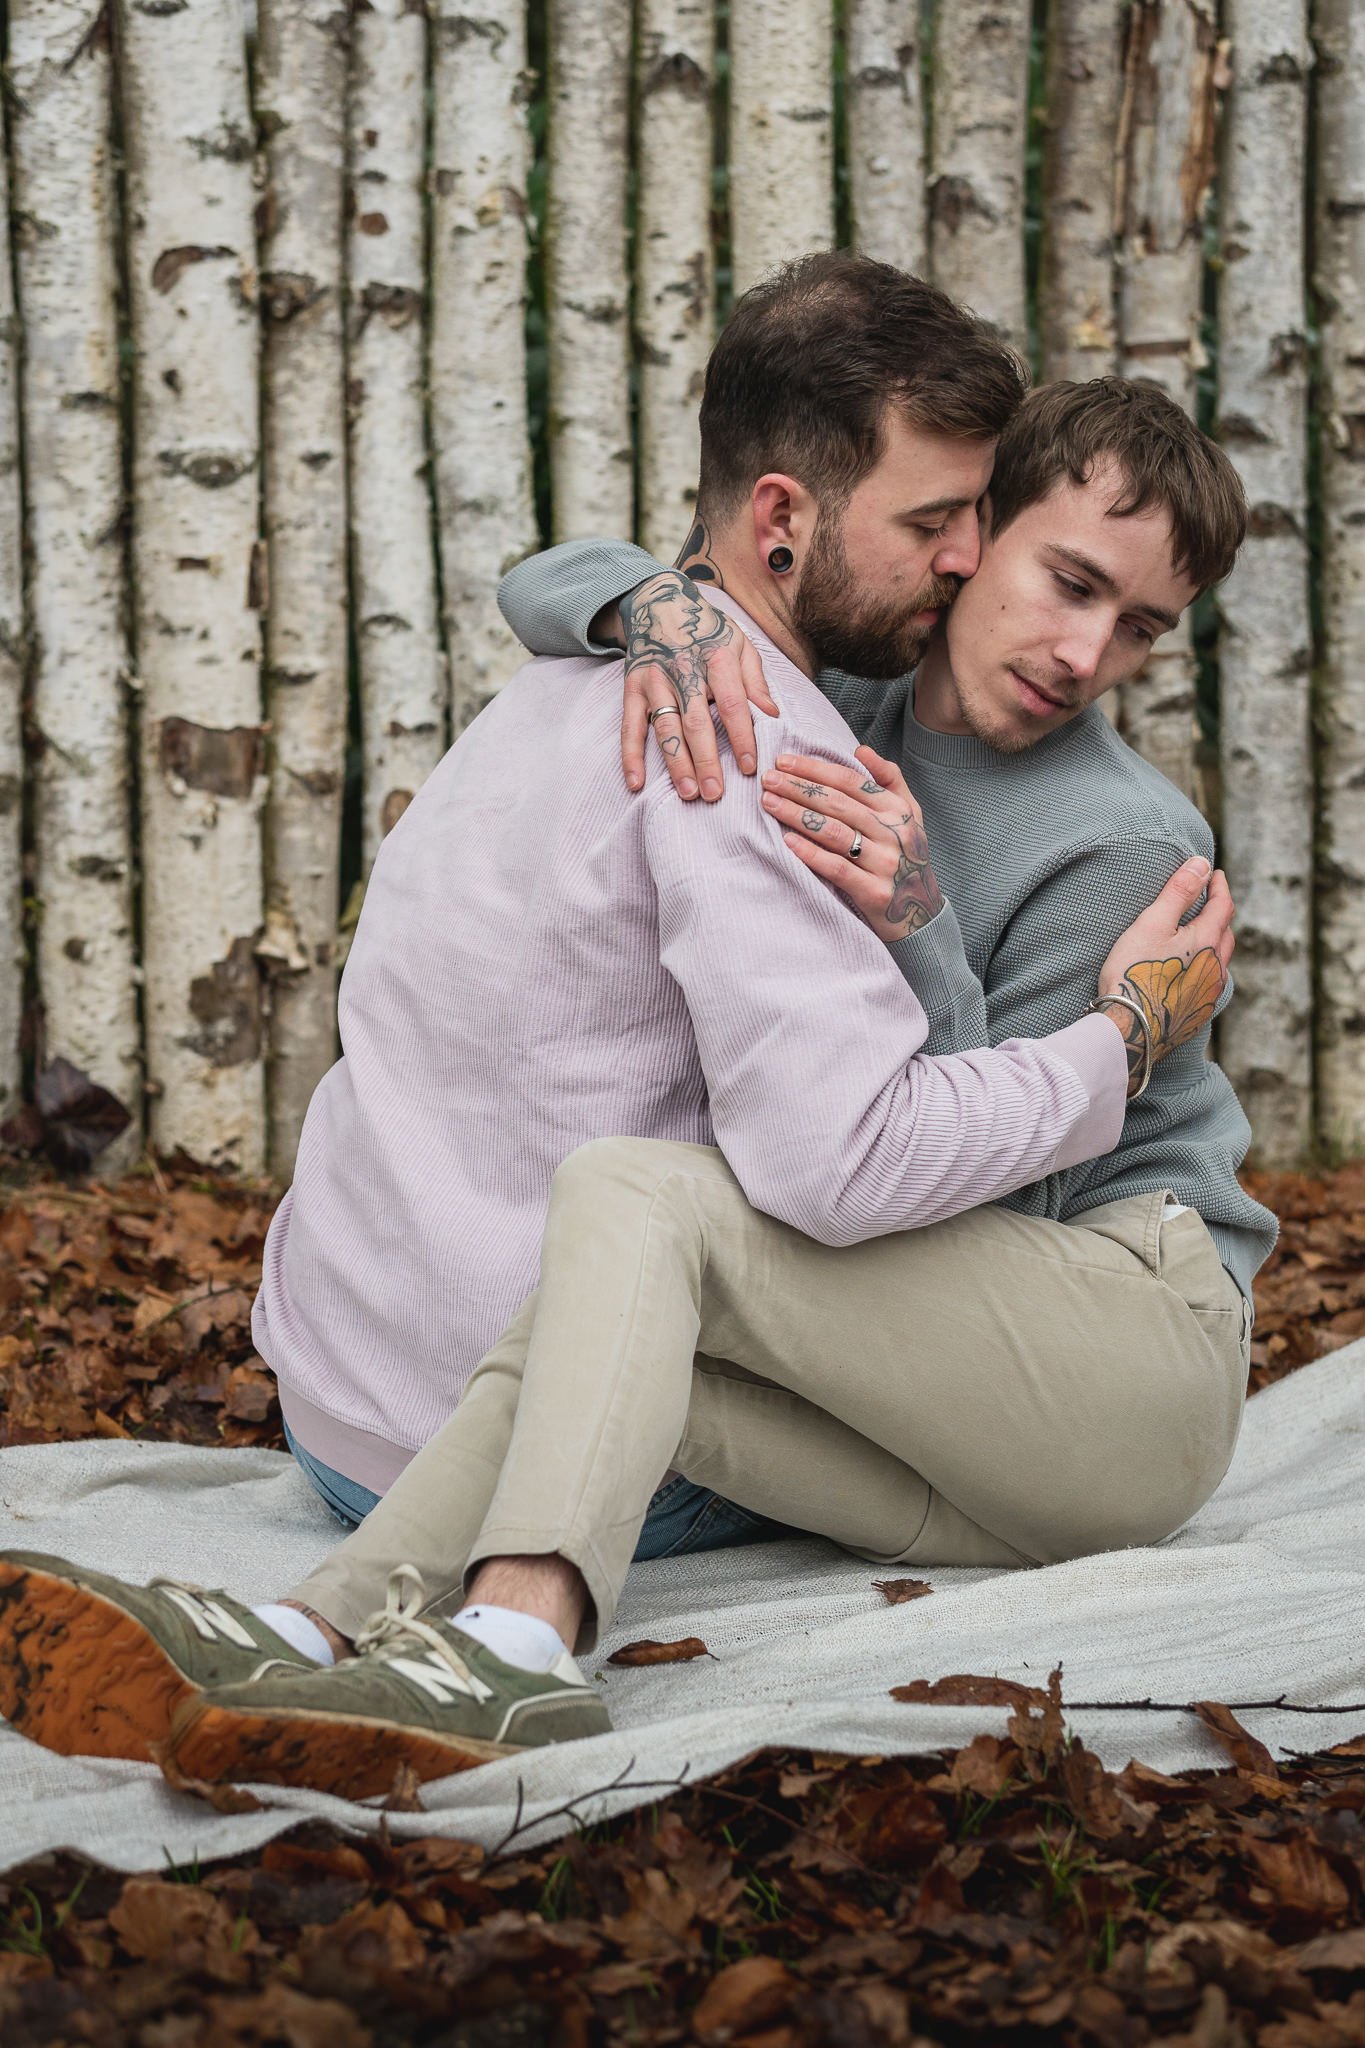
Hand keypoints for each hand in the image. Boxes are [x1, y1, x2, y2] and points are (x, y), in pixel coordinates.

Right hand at [621, 570, 777, 799]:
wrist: (660, 602)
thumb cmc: (708, 630)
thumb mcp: (740, 644)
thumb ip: (755, 680)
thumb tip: (772, 715)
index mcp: (715, 658)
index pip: (731, 703)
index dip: (741, 737)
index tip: (749, 767)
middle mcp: (682, 669)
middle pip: (696, 722)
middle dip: (707, 761)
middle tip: (715, 794)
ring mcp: (654, 681)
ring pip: (665, 728)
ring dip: (676, 764)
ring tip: (689, 793)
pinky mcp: (632, 689)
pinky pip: (630, 727)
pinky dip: (631, 757)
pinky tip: (636, 783)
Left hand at [761, 745, 944, 942]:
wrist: (921, 913)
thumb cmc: (906, 857)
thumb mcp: (909, 816)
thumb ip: (889, 780)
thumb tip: (860, 749)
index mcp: (898, 811)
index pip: (850, 782)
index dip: (815, 769)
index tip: (783, 762)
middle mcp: (894, 834)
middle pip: (837, 804)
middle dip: (798, 788)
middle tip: (767, 779)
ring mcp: (885, 864)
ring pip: (833, 832)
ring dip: (797, 815)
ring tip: (769, 803)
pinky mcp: (874, 893)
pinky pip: (837, 868)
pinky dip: (811, 853)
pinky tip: (787, 841)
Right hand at [1095, 858, 1234, 1094]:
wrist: (1130, 1030)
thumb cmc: (1136, 973)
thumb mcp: (1153, 923)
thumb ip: (1179, 892)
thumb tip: (1203, 863)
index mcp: (1207, 941)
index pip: (1223, 905)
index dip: (1220, 886)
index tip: (1215, 874)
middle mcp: (1215, 967)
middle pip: (1226, 933)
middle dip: (1220, 913)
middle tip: (1209, 901)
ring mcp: (1209, 993)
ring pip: (1220, 960)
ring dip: (1215, 942)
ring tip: (1200, 934)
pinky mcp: (1198, 1014)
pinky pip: (1210, 983)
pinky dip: (1206, 968)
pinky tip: (1191, 971)